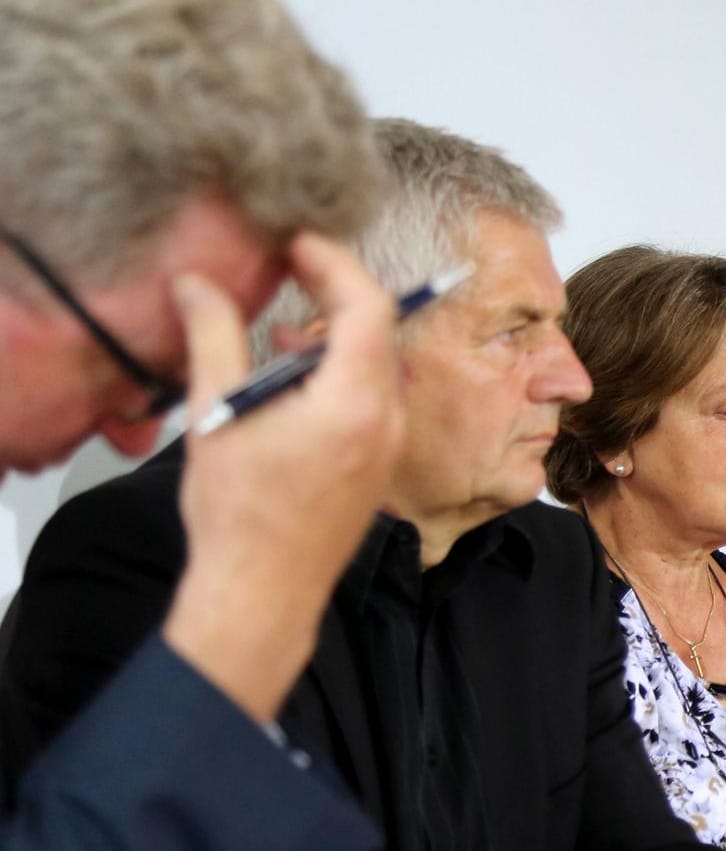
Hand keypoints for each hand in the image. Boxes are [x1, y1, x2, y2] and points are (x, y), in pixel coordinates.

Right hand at [162, 233, 401, 723]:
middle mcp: (386, 421)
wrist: (264, 592)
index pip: (368, 306)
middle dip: (335, 294)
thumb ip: (214, 339)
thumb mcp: (218, 415)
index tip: (299, 244)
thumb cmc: (242, 516)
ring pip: (375, 367)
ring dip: (334, 338)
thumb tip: (198, 285)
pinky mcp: (378, 465)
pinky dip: (339, 376)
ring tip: (278, 331)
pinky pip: (371, 400)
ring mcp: (389, 446)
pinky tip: (291, 384)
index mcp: (355, 403)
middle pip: (378, 332)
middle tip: (293, 269)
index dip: (335, 264)